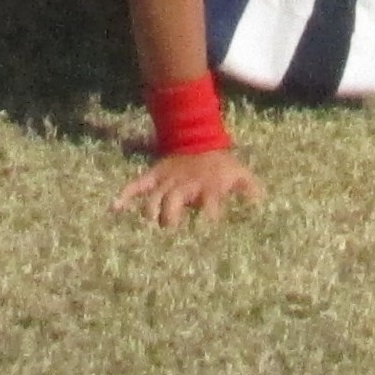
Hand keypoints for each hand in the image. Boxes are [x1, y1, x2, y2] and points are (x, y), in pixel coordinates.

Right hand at [114, 147, 263, 227]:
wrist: (199, 138)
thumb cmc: (221, 165)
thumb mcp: (239, 173)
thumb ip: (250, 189)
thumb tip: (260, 205)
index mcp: (208, 186)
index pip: (210, 202)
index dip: (209, 217)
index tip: (206, 234)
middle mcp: (186, 184)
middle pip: (174, 202)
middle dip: (170, 219)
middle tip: (168, 237)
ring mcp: (168, 180)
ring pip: (154, 198)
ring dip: (150, 213)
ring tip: (148, 229)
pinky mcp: (155, 176)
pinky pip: (137, 184)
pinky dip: (125, 195)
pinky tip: (114, 207)